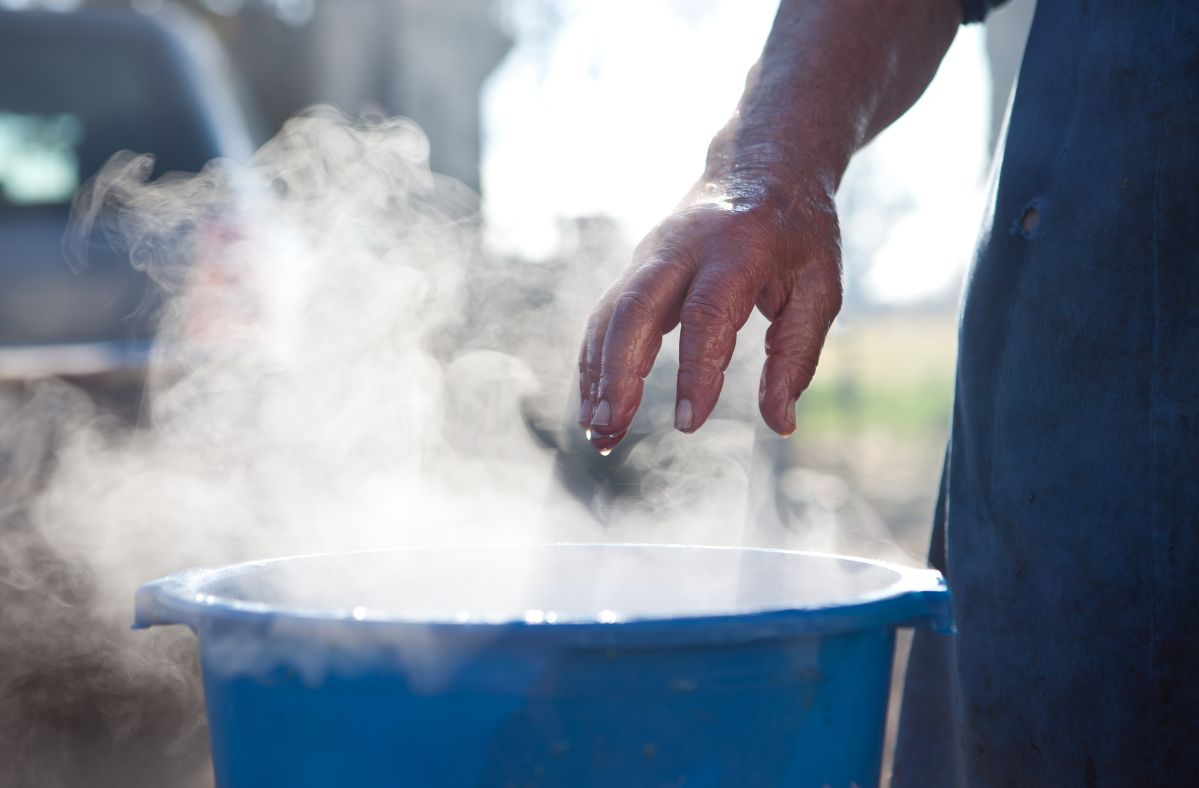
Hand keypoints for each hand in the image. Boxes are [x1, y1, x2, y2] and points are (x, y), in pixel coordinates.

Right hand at [578, 177, 842, 453]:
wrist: (762, 164)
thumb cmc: (799, 235)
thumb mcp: (820, 287)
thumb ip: (796, 356)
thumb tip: (780, 424)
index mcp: (737, 247)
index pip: (707, 314)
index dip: (695, 370)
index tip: (689, 424)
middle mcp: (682, 246)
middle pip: (634, 308)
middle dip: (617, 372)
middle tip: (611, 429)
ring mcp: (651, 254)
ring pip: (609, 314)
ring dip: (596, 375)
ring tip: (598, 434)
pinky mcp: (636, 267)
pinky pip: (605, 316)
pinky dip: (595, 362)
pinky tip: (594, 407)